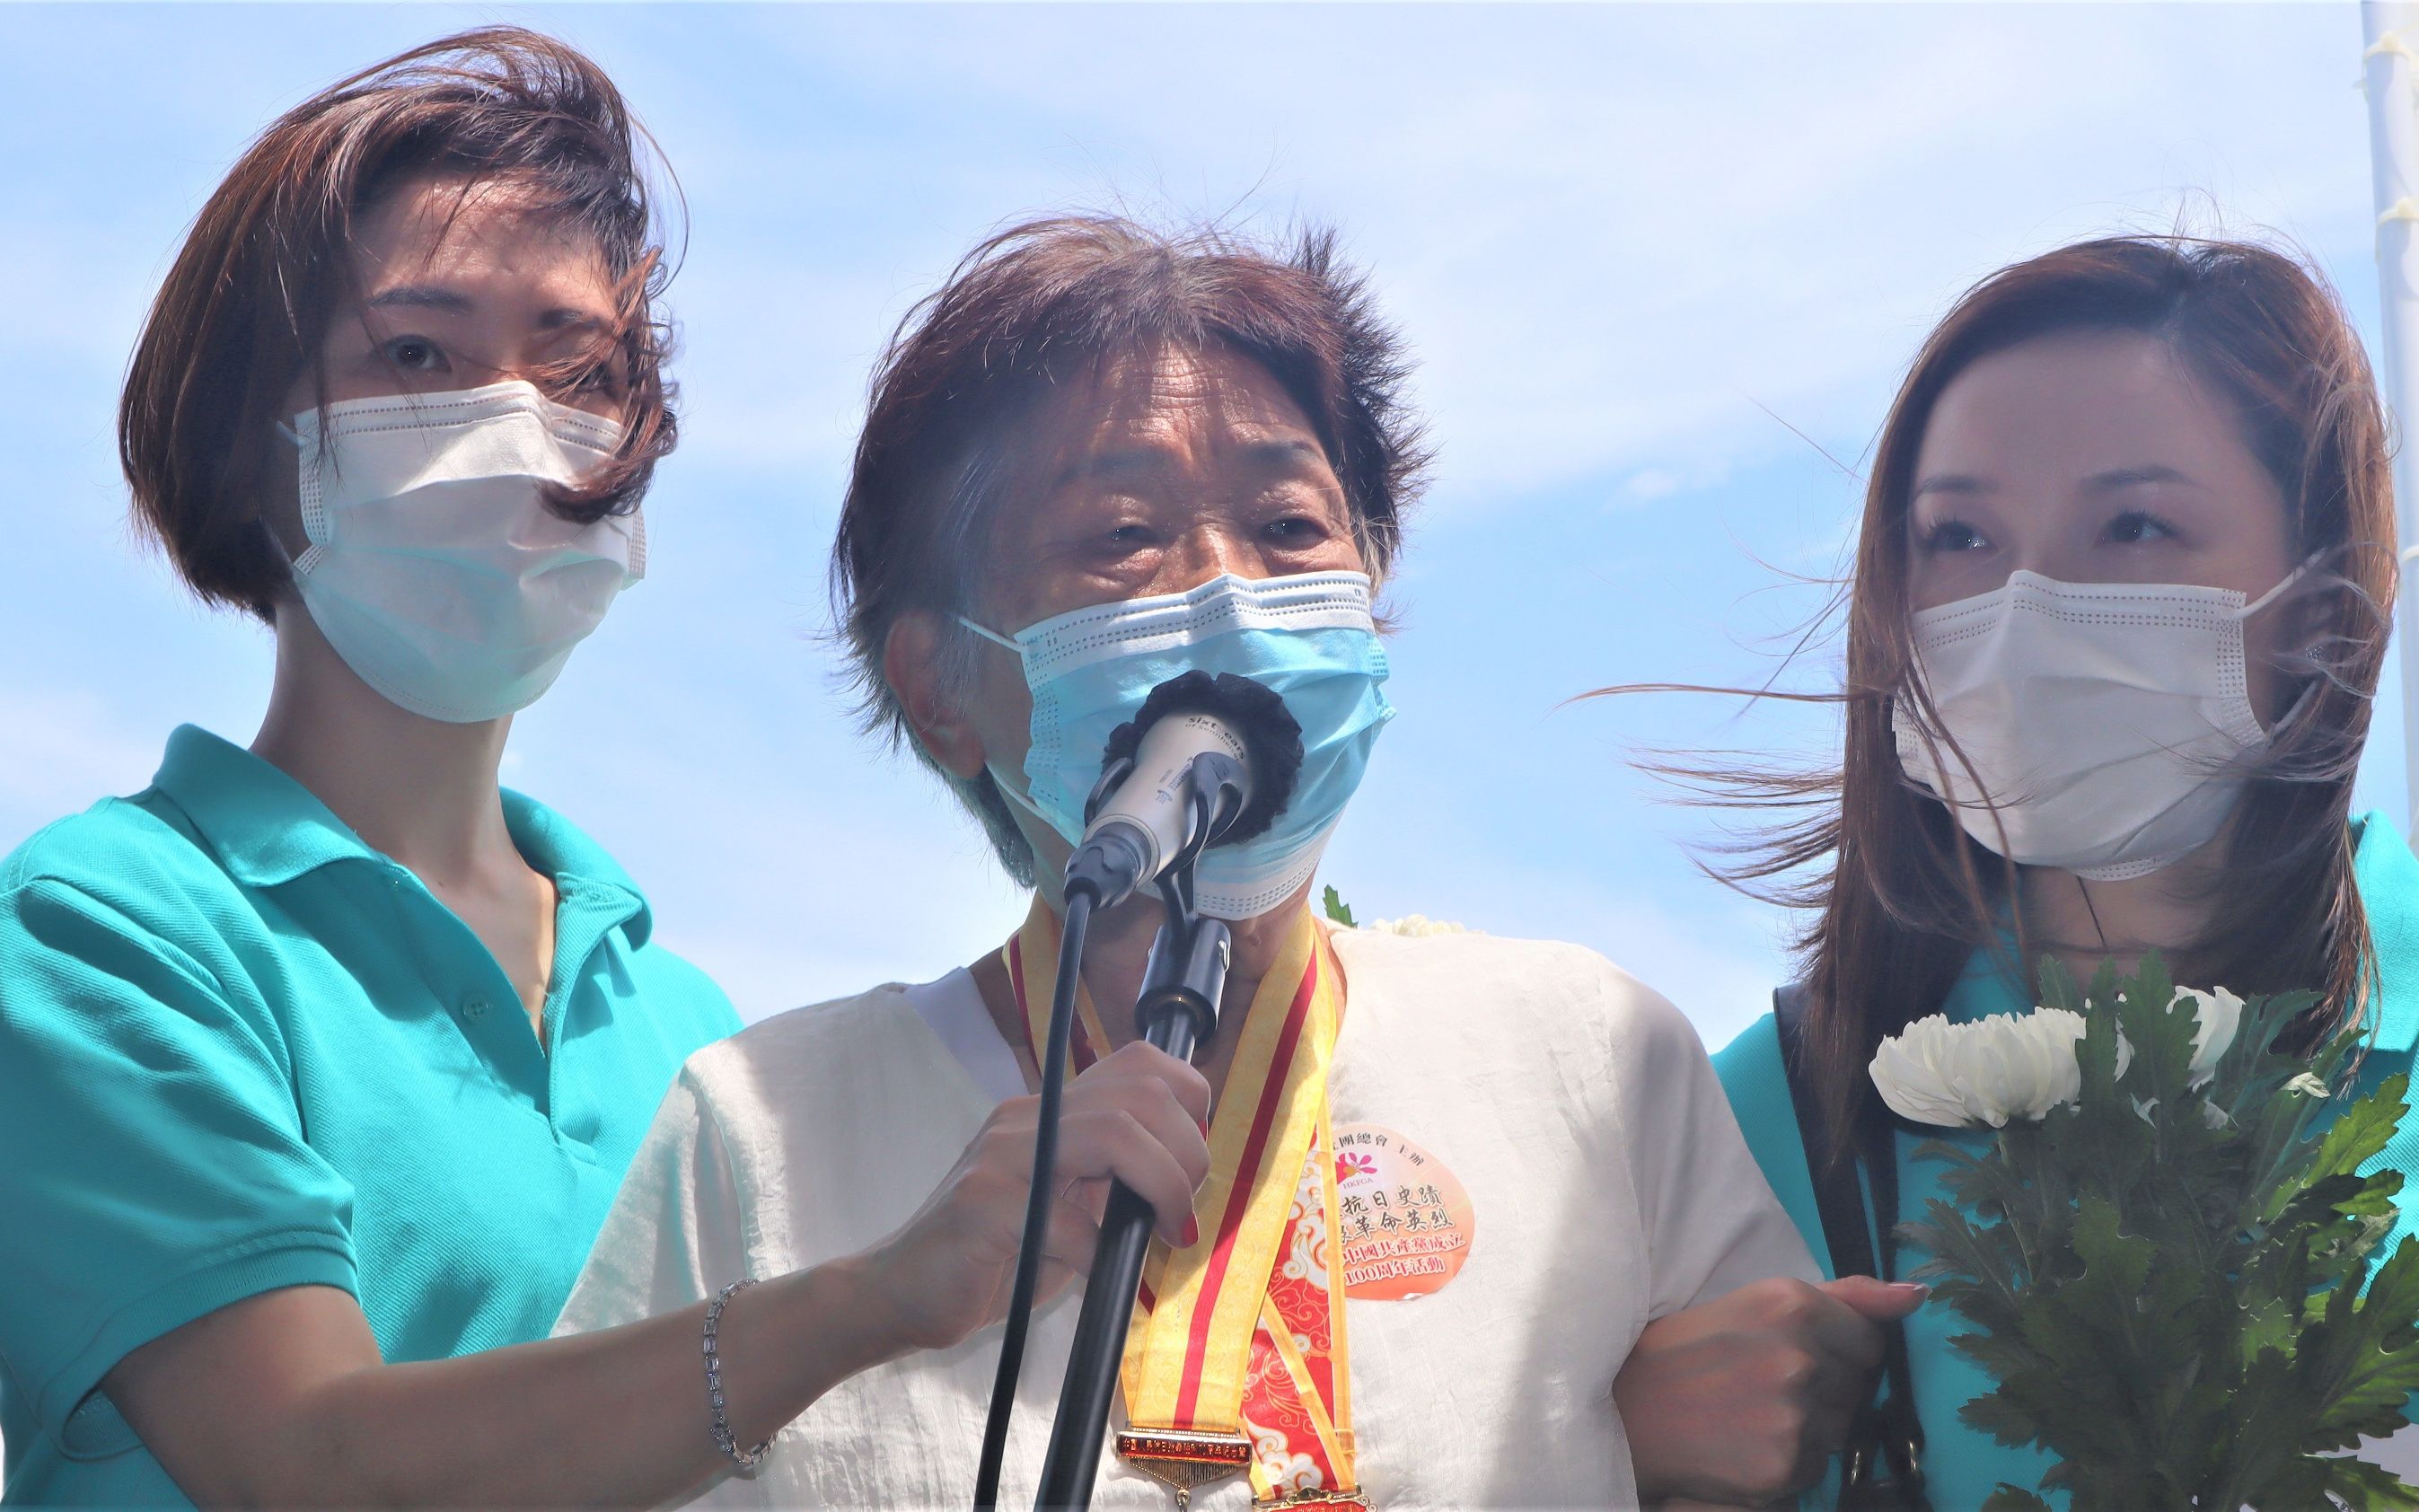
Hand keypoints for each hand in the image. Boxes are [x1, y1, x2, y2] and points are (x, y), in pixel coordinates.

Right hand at [855, 1042, 1212, 1352]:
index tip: (1194, 1162)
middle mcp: (1029, 1118)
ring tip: (1169, 1232)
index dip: (1189, 1100)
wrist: (899, 1293)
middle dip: (1187, 1152)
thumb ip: (1113, 1182)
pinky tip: (1100, 1274)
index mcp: (1052, 1112)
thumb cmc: (992, 1257)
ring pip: (1115, 1134)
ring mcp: (1003, 1156)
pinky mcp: (984, 1206)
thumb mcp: (1066, 1207)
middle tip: (1184, 1211)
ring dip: (1163, 1185)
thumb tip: (1184, 1179)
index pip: (1139, 1063)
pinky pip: (1068, 1218)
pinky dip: (1100, 1251)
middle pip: (1140, 1093)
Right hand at [1613, 1274, 1926, 1505]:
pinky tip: (1748, 1443)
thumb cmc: (1688, 1348)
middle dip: (1825, 1388)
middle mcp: (1801, 1357)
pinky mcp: (1785, 1466)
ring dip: (1811, 1426)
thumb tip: (1918, 1295)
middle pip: (1859, 1387)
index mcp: (1794, 1304)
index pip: (1869, 1341)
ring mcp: (1795, 1416)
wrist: (1625, 1408)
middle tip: (1761, 1384)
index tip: (1791, 1354)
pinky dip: (1792, 1460)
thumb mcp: (1758, 1301)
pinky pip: (1819, 1465)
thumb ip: (1845, 1295)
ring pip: (1842, 1429)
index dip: (1836, 1351)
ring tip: (1753, 1414)